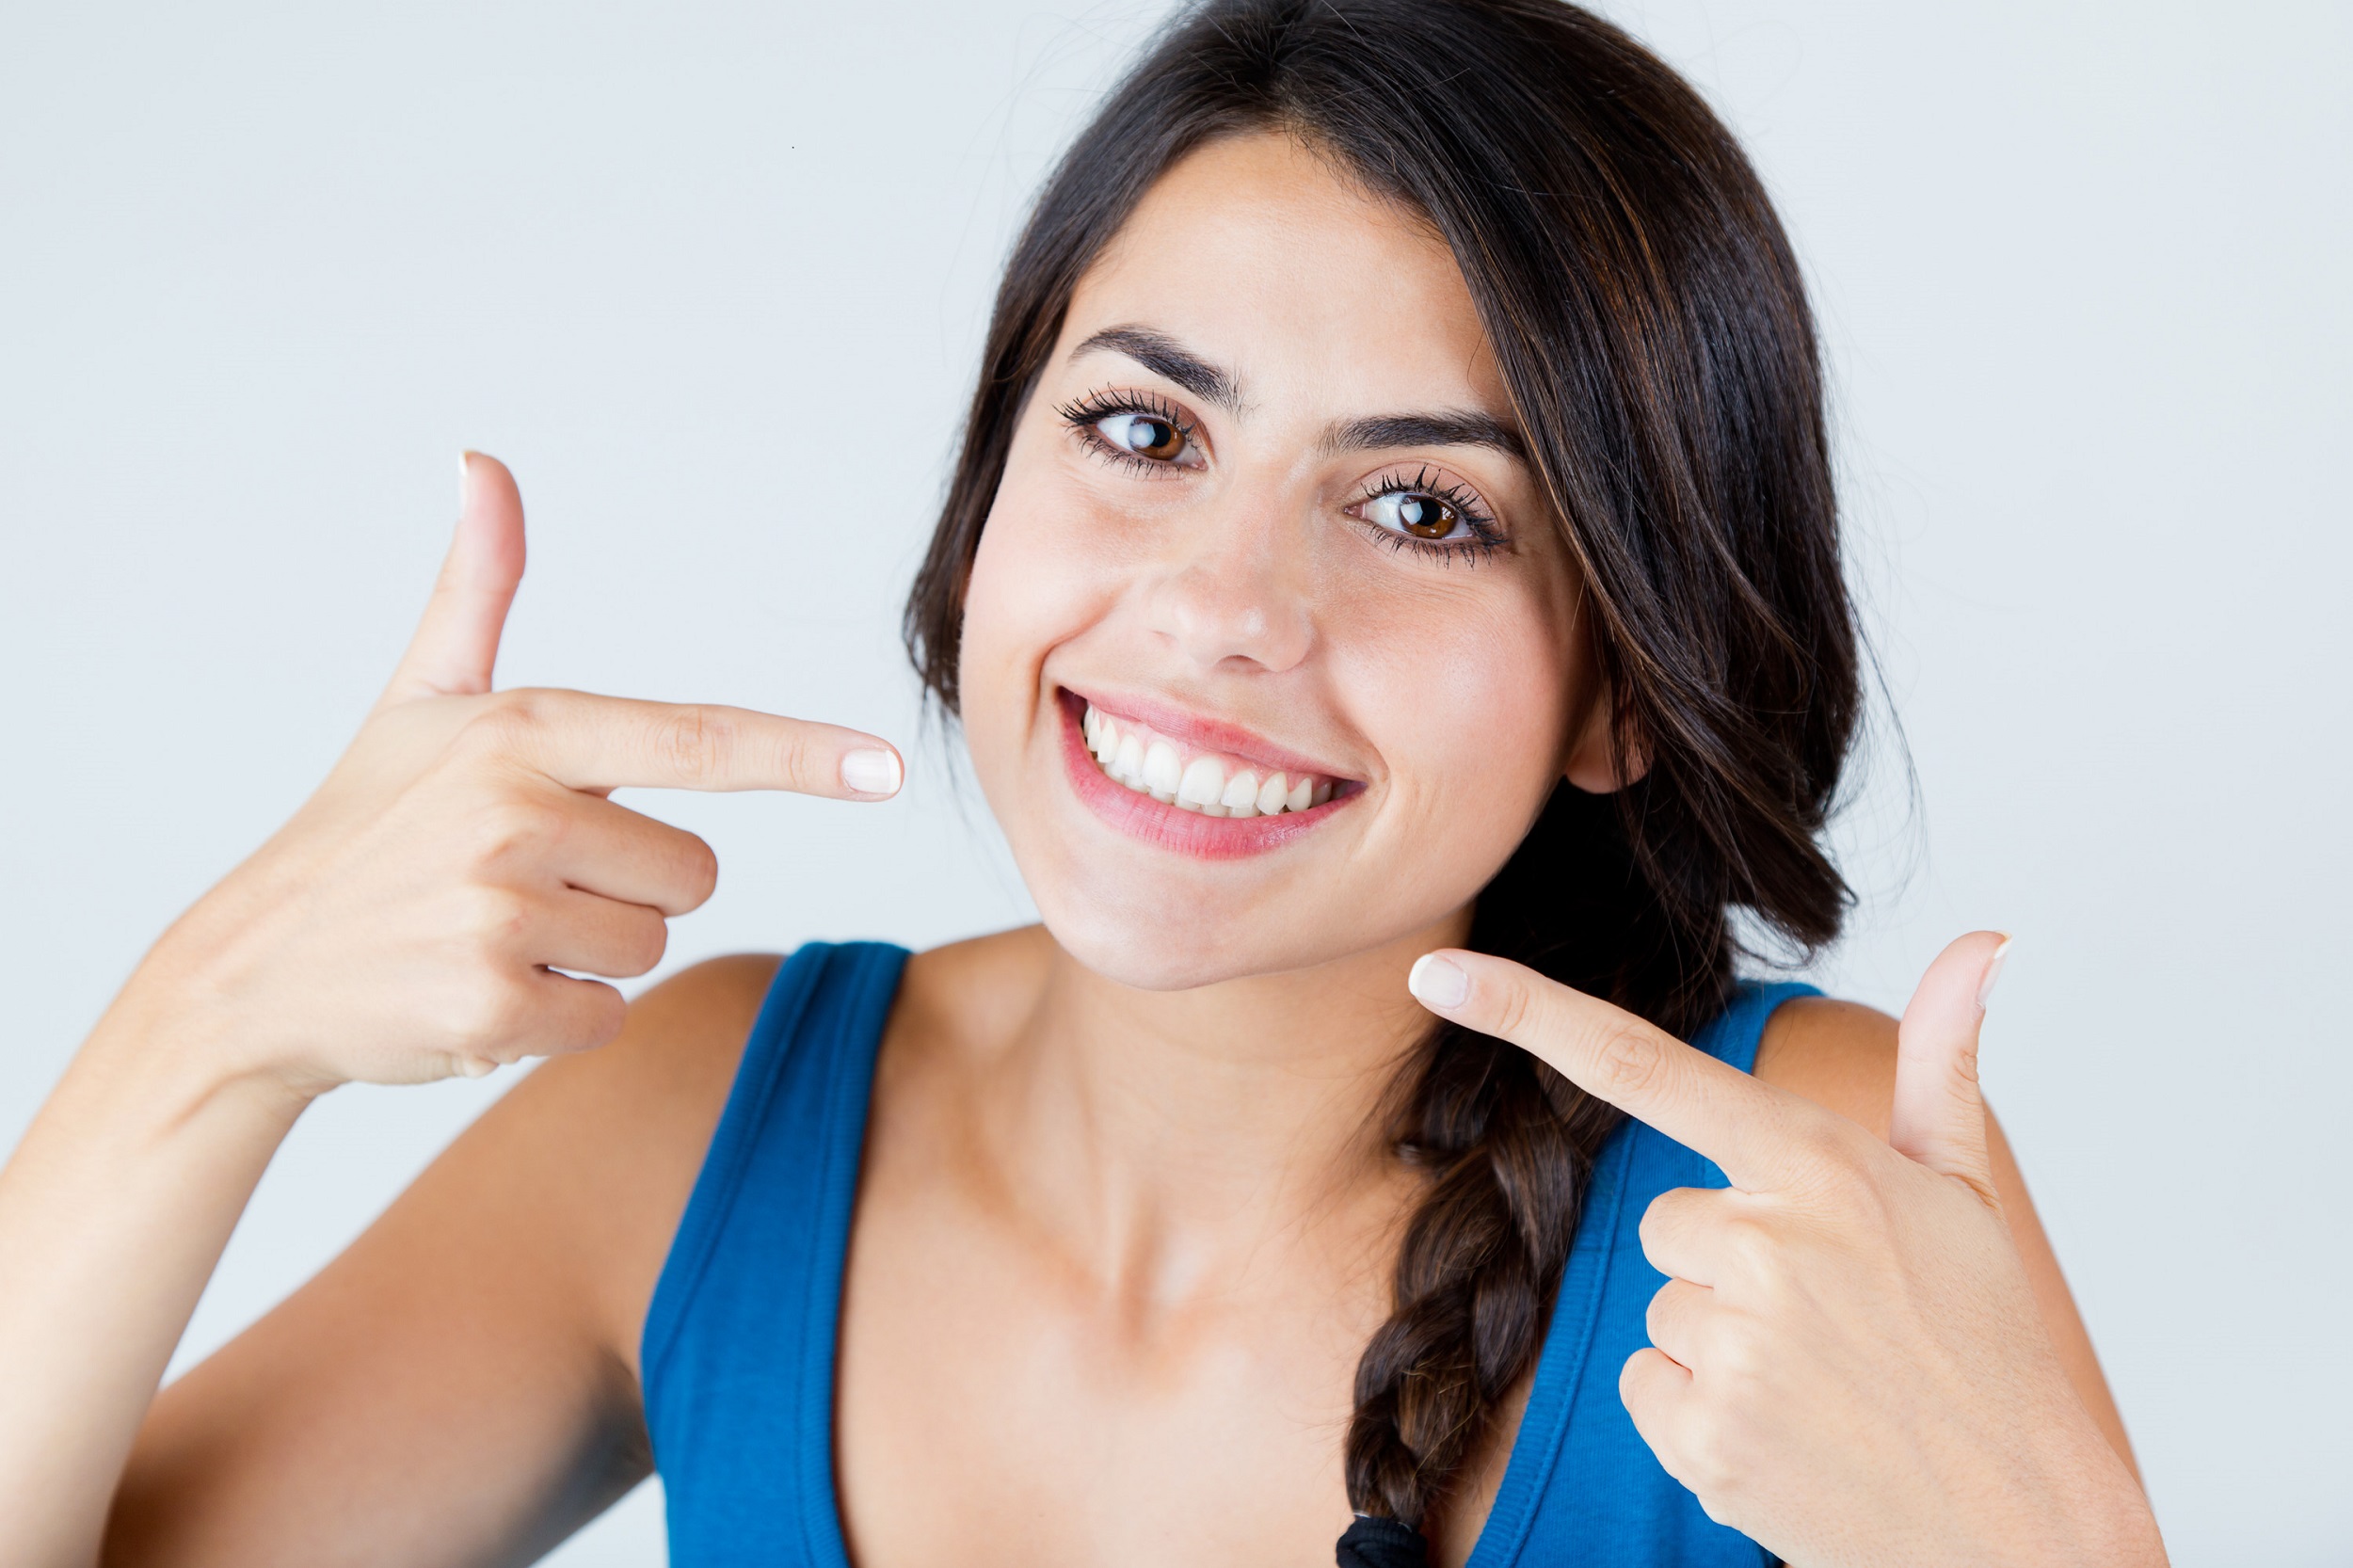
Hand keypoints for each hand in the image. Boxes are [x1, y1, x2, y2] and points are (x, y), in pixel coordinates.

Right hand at [116, 453, 902, 1092]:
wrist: (253, 970)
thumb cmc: (361, 827)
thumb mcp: (417, 700)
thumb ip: (476, 590)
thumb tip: (483, 464)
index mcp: (521, 731)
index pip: (696, 740)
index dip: (800, 755)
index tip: (887, 768)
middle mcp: (515, 813)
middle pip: (692, 869)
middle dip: (626, 887)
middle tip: (522, 882)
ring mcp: (501, 912)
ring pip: (653, 945)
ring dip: (590, 955)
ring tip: (491, 932)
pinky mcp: (493, 1005)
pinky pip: (606, 1014)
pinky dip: (557, 1018)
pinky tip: (478, 989)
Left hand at [1405, 937, 2164, 1567]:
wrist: (2019, 1523)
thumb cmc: (1984, 1346)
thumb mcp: (1964, 1193)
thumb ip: (1940, 1059)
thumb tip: (1983, 938)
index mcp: (1817, 1164)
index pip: (1645, 1066)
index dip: (1527, 1013)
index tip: (1436, 975)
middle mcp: (1767, 1240)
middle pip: (1662, 1220)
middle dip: (1723, 1262)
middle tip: (1824, 1317)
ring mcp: (1734, 1340)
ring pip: (1658, 1306)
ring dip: (1719, 1343)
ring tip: (1820, 1383)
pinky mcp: (1704, 1432)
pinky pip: (1645, 1387)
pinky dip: (1697, 1413)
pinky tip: (1785, 1432)